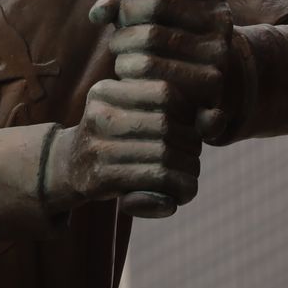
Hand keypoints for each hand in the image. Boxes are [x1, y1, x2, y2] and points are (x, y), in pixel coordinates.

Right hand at [45, 79, 200, 211]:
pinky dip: (175, 189)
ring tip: (188, 178)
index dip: (187, 111)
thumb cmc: (117, 138)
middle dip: (190, 145)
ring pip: (163, 154)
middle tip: (192, 158)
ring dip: (186, 170)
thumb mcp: (138, 115)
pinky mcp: (100, 178)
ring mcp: (96, 146)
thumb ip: (179, 112)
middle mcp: (98, 114)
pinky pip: (154, 179)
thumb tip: (218, 119)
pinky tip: (177, 195)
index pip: (164, 92)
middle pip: (166, 125)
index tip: (187, 127)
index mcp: (107, 91)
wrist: (70, 168)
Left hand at [90, 0, 234, 140]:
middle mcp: (221, 13)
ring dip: (121, 41)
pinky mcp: (207, 80)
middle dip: (126, 13)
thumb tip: (97, 15)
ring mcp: (218, 48)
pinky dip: (126, 65)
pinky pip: (150, 68)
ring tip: (120, 46)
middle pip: (155, 3)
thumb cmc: (164, 25)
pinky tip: (127, 67)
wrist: (199, 72)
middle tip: (122, 25)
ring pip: (149, 37)